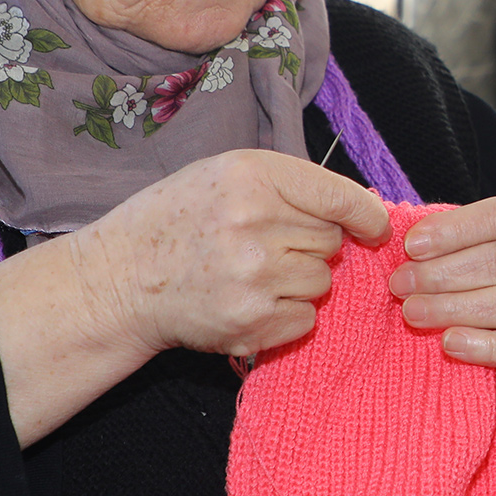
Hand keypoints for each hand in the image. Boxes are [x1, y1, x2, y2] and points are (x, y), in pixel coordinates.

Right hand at [0, 149, 387, 445]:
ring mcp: (254, 275)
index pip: (340, 197)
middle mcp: (255, 222)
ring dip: (299, 281)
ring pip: (322, 280)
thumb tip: (361, 209)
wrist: (121, 280)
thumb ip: (289, 184)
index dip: (366, 215)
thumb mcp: (224, 175)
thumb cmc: (175, 220)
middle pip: (332, 241)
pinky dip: (286, 315)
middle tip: (267, 246)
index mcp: (252, 176)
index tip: (374, 226)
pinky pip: (305, 318)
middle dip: (312, 245)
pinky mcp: (251, 321)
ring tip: (252, 273)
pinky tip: (248, 300)